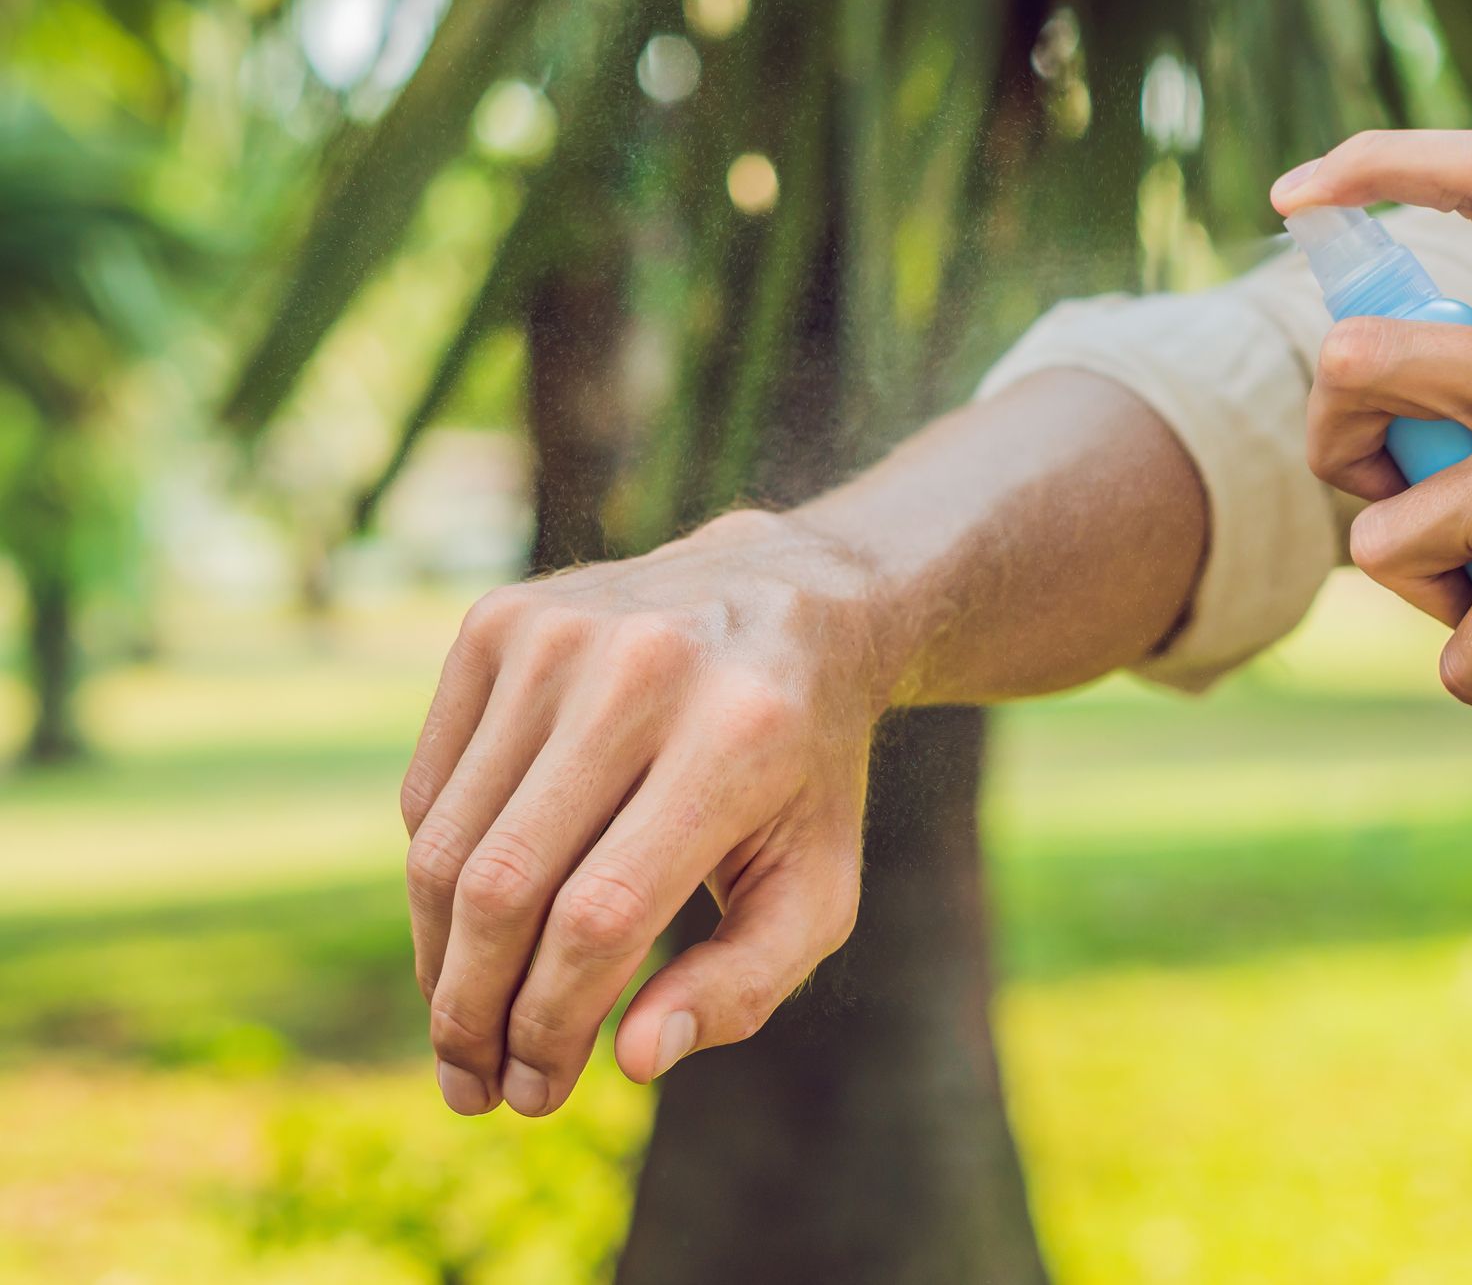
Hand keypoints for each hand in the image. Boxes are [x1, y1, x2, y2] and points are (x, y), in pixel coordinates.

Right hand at [400, 509, 879, 1115]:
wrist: (785, 599)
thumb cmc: (804, 773)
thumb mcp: (818, 883)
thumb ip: (745, 984)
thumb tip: (635, 1060)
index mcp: (738, 737)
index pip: (602, 916)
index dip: (552, 1024)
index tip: (536, 1095)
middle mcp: (642, 670)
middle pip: (505, 886)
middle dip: (474, 1011)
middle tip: (475, 1088)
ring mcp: (558, 635)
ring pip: (446, 845)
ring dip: (438, 962)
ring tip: (461, 1031)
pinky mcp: (498, 622)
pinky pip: (431, 791)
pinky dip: (439, 877)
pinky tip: (475, 928)